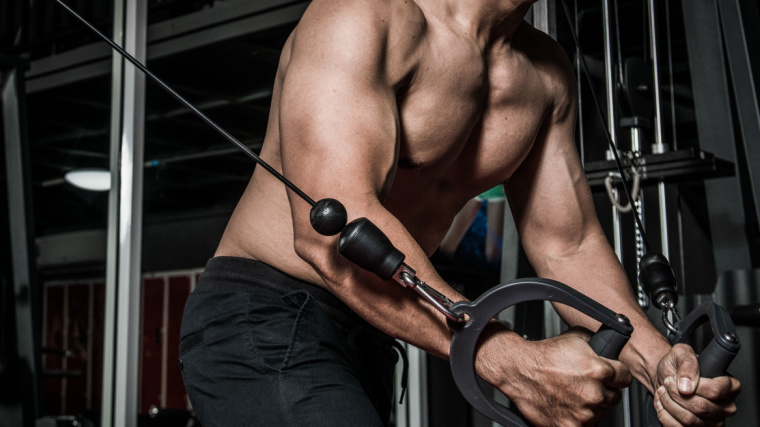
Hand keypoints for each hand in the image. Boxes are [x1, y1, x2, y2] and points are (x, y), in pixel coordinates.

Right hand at [479, 327, 631, 426]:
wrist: (519, 370)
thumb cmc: (543, 355)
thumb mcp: (575, 337)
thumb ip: (597, 343)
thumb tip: (610, 344)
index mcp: (598, 370)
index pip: (625, 378)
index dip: (617, 375)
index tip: (612, 376)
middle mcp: (593, 393)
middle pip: (614, 397)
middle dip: (604, 390)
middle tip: (588, 384)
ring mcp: (582, 412)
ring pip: (600, 413)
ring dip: (591, 405)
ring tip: (574, 394)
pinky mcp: (570, 426)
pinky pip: (585, 426)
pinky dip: (578, 418)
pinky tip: (569, 406)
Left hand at [653, 343, 740, 425]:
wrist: (665, 377)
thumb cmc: (677, 365)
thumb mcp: (681, 353)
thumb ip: (688, 364)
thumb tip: (687, 385)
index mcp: (729, 386)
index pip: (715, 391)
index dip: (693, 385)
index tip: (678, 378)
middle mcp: (725, 406)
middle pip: (701, 407)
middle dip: (676, 394)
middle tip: (668, 383)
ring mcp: (713, 421)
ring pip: (690, 420)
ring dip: (670, 404)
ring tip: (664, 392)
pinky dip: (665, 416)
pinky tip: (663, 404)